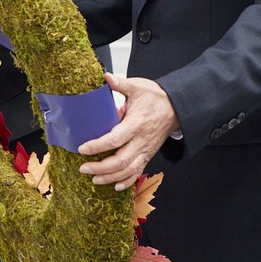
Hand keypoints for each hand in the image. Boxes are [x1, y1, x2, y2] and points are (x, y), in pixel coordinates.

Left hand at [77, 73, 176, 189]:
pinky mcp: (148, 155)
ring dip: (110, 177)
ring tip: (94, 178)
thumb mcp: (138, 87)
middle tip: (83, 167)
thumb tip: (104, 76)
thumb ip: (120, 84)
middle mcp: (141, 140)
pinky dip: (127, 181)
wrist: (177, 107)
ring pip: (128, 170)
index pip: (115, 139)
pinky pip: (138, 172)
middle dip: (100, 167)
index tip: (83, 148)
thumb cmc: (157, 97)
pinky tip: (115, 185)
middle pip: (120, 161)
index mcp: (136, 123)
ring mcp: (146, 150)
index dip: (98, 146)